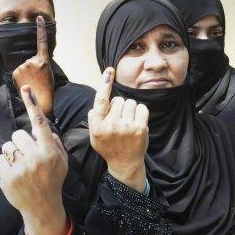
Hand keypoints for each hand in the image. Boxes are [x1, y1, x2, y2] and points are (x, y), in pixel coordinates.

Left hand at [0, 85, 67, 234]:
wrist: (42, 206)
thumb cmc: (52, 180)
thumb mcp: (62, 161)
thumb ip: (54, 142)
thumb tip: (40, 128)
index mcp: (50, 151)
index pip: (40, 123)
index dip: (33, 105)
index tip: (26, 88)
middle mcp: (36, 158)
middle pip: (18, 134)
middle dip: (21, 142)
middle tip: (27, 155)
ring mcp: (21, 168)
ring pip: (7, 146)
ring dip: (12, 153)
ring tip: (21, 166)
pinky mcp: (7, 177)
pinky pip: (1, 160)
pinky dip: (6, 165)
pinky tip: (15, 175)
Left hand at [12, 15, 54, 118]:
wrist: (40, 102)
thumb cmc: (46, 89)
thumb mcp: (47, 73)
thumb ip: (39, 64)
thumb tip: (30, 63)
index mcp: (43, 61)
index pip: (42, 42)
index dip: (40, 29)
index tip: (39, 18)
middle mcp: (31, 61)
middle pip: (29, 60)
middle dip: (31, 68)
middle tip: (36, 79)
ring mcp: (22, 66)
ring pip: (22, 66)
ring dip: (25, 73)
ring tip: (31, 83)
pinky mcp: (15, 72)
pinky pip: (17, 72)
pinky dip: (20, 77)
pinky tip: (25, 84)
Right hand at [87, 67, 148, 191]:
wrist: (125, 164)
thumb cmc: (109, 147)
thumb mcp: (94, 136)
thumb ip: (93, 120)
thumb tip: (97, 105)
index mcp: (97, 127)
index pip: (100, 101)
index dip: (105, 84)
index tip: (109, 71)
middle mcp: (111, 126)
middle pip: (118, 100)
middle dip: (120, 107)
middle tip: (120, 120)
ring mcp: (127, 127)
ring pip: (130, 102)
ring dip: (130, 109)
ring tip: (128, 122)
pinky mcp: (140, 128)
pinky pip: (141, 108)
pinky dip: (140, 112)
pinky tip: (137, 121)